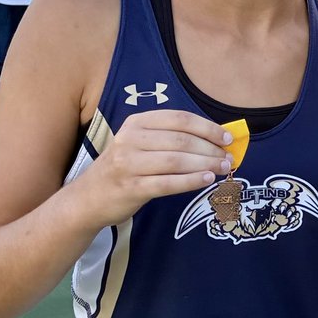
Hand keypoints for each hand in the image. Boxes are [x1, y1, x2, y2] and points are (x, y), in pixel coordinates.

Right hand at [75, 109, 234, 226]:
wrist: (88, 198)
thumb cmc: (124, 168)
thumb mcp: (140, 145)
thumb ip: (171, 138)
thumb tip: (215, 139)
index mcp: (136, 123)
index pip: (179, 119)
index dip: (208, 127)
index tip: (228, 138)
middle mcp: (130, 140)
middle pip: (181, 140)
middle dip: (210, 149)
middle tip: (229, 157)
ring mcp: (128, 164)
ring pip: (176, 161)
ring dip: (205, 164)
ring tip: (223, 168)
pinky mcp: (131, 188)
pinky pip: (168, 183)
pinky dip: (191, 181)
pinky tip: (207, 180)